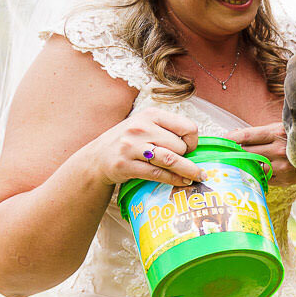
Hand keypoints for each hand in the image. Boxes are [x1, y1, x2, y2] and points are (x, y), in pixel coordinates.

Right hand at [86, 108, 204, 187]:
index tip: (190, 148)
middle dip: (186, 157)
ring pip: (171, 159)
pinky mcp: (125, 165)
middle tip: (184, 163)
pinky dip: (173, 179)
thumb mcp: (146, 126)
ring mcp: (131, 147)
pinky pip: (157, 174)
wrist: (97, 158)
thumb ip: (167, 130)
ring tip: (198, 177)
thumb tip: (196, 145)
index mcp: (150, 114)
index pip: (187, 127)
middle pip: (179, 145)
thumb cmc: (129, 141)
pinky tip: (182, 182)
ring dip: (188, 171)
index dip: (193, 140)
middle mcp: (140, 128)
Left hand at [226, 122, 295, 232]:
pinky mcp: (283, 180)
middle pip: (245, 153)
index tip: (220, 140)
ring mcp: (281, 167)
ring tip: (232, 164)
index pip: (246, 136)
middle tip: (220, 154)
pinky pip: (262, 178)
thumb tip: (233, 134)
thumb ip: (259, 132)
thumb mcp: (281, 128)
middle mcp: (279, 150)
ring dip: (241, 166)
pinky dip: (255, 175)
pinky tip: (252, 172)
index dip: (230, 139)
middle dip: (232, 153)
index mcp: (278, 132)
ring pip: (252, 167)